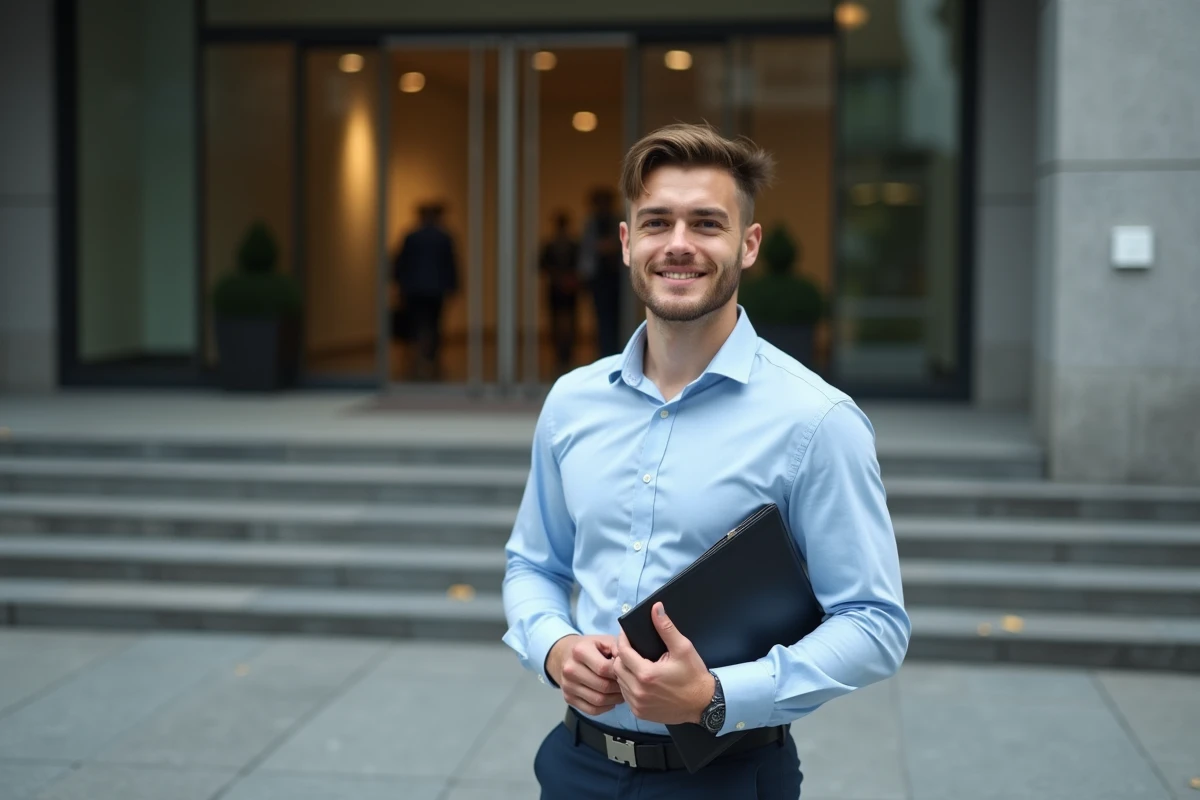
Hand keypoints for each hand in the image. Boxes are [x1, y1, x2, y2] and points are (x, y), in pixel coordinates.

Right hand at [546, 634, 624, 715]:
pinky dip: (605, 708)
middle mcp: (570, 669)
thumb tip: (630, 663)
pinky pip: (592, 710)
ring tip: (621, 693)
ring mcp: (567, 686)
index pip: (604, 668)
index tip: (627, 672)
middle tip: (628, 685)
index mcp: (580, 651)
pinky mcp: (568, 698)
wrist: (564, 655)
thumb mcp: (604, 641)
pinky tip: (611, 700)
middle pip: (603, 686)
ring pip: (598, 700)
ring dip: (614, 699)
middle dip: (619, 687)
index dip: (620, 673)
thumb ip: (619, 648)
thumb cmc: (590, 647)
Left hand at [614, 603, 714, 724]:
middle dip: (622, 656)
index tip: (627, 634)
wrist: (703, 704)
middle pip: (617, 667)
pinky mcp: (640, 713)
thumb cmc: (694, 676)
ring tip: (635, 663)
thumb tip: (656, 608)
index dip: (623, 640)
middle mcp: (638, 691)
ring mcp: (638, 704)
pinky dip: (628, 685)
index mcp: (646, 674)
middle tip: (632, 649)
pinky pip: (625, 695)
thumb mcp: (683, 648)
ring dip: (624, 671)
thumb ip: (666, 628)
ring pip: (619, 682)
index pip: (623, 652)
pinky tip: (639, 679)